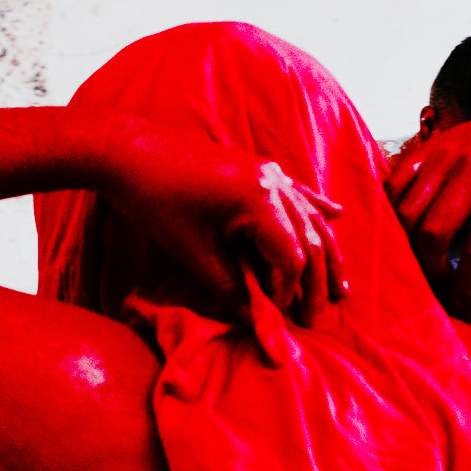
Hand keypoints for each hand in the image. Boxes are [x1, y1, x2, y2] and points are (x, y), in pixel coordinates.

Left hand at [106, 129, 347, 323]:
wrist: (129, 150)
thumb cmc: (156, 200)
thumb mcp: (191, 251)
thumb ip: (226, 286)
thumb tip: (251, 317)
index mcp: (259, 200)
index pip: (291, 257)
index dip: (288, 292)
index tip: (277, 317)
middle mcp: (273, 182)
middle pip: (309, 240)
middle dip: (316, 283)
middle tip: (317, 319)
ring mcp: (267, 171)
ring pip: (309, 217)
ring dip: (326, 253)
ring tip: (341, 288)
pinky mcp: (256, 166)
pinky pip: (297, 191)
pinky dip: (317, 208)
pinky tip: (338, 215)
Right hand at [384, 102, 470, 301]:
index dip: (463, 284)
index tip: (459, 301)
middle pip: (433, 232)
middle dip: (430, 266)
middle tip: (436, 281)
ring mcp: (447, 155)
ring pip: (407, 210)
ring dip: (407, 244)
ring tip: (419, 258)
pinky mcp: (428, 147)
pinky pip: (395, 183)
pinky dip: (392, 211)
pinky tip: (404, 228)